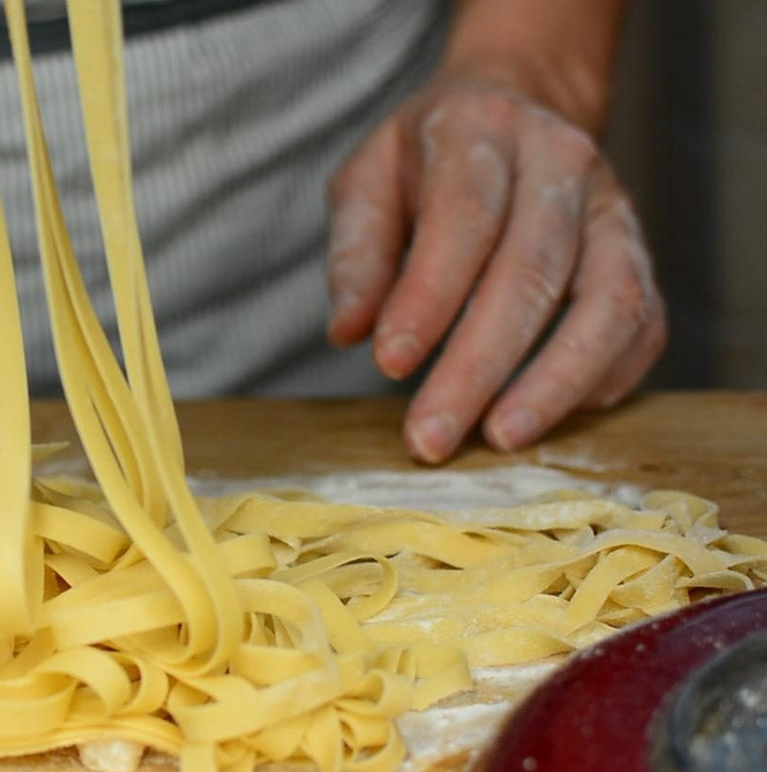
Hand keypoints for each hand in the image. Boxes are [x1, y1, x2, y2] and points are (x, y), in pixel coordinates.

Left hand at [325, 74, 664, 463]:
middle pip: (532, 270)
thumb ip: (356, 253)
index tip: (390, 366)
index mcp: (481, 128)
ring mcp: (612, 207)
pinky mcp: (639, 253)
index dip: (428, 296)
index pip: (463, 216)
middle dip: (479, 365)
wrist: (510, 110)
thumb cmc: (424, 159)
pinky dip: (604, 378)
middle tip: (431, 437)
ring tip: (501, 440)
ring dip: (555, 382)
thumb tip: (350, 331)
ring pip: (607, 300)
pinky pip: (641, 323)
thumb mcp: (366, 181)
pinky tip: (551, 417)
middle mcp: (560, 160)